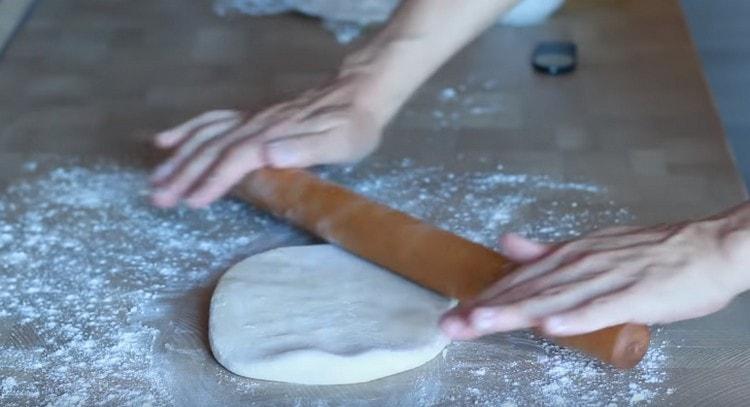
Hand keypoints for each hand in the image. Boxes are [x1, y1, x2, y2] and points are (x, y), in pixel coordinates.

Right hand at [149, 74, 384, 207]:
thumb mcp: (340, 142)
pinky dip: (186, 130)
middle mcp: (256, 125)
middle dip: (183, 175)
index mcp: (274, 136)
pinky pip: (211, 120)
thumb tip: (268, 155)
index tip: (191, 201)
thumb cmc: (353, 125)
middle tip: (158, 199)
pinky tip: (164, 141)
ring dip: (178, 158)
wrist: (357, 93)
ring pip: (205, 136)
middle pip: (212, 149)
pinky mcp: (250, 117)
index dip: (213, 180)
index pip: (236, 159)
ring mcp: (250, 119)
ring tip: (154, 180)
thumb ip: (305, 149)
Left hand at [441, 212, 749, 338]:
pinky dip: (575, 318)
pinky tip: (550, 327)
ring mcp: (606, 279)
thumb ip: (547, 251)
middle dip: (485, 309)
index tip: (454, 313)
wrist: (706, 247)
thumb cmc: (651, 253)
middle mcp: (579, 264)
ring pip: (553, 298)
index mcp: (568, 256)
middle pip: (525, 291)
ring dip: (515, 312)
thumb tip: (508, 244)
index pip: (518, 281)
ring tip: (480, 323)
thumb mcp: (590, 246)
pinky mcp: (635, 295)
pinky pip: (601, 309)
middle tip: (450, 324)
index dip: (484, 298)